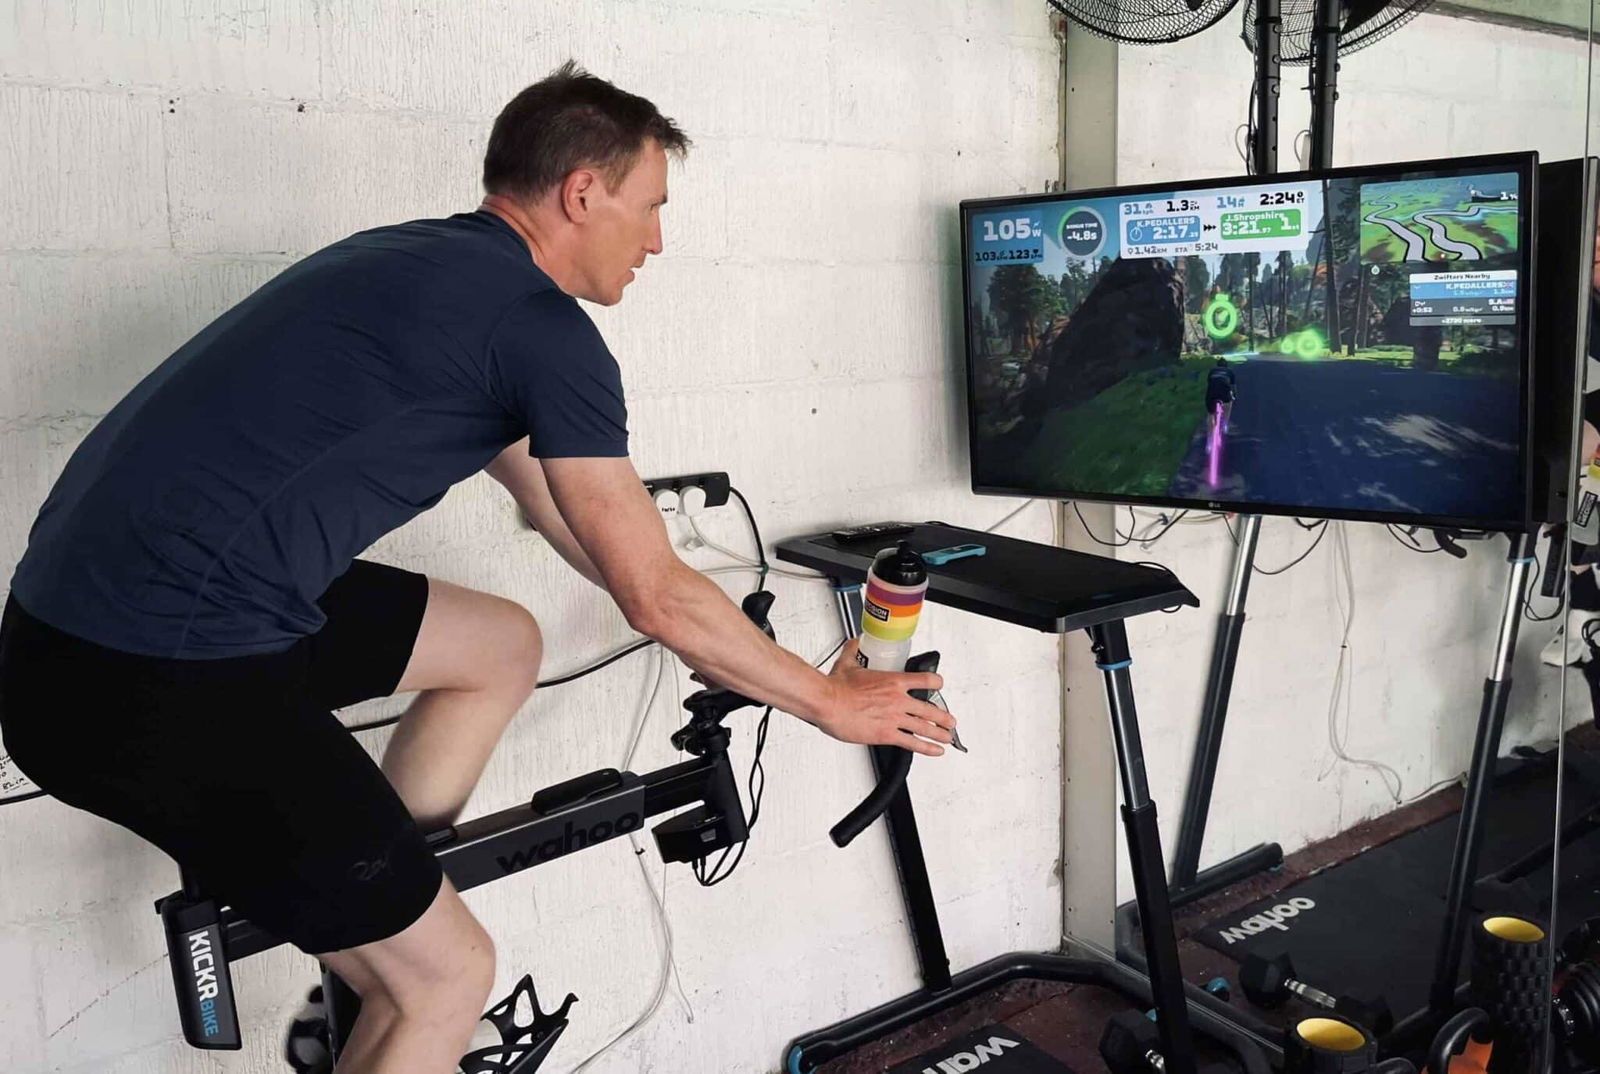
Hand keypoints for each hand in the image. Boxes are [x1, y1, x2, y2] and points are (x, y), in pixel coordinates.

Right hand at [816, 639, 956, 755]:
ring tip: (947, 737)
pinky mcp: (886, 734)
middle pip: (930, 709)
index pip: (925, 679)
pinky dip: (927, 748)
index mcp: (893, 681)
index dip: (936, 683)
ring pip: (925, 727)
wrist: (827, 703)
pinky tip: (935, 750)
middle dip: (943, 717)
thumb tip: (854, 644)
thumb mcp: (847, 663)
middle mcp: (897, 700)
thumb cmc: (835, 687)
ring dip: (940, 733)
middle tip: (950, 721)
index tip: (939, 686)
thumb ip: (854, 651)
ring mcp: (894, 718)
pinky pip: (912, 742)